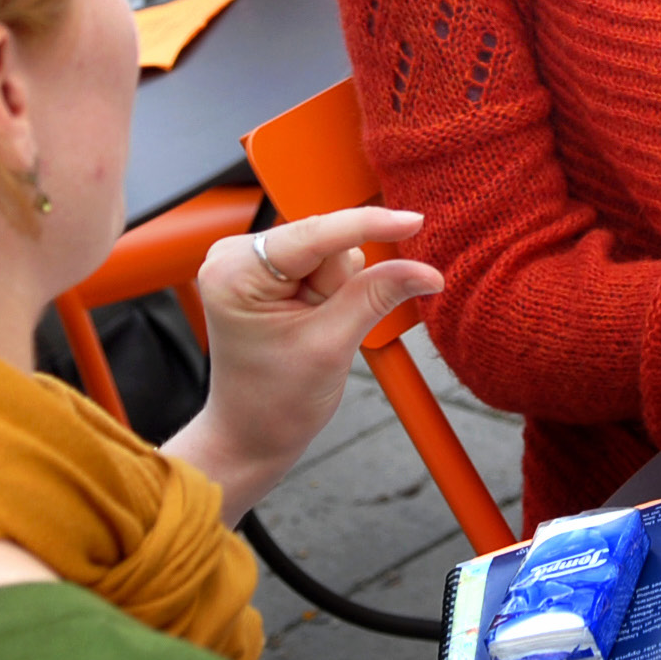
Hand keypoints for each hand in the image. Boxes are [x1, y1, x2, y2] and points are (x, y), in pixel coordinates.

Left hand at [176, 207, 441, 514]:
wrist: (250, 437)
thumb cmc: (272, 403)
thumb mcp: (331, 347)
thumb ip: (377, 296)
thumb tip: (425, 271)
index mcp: (236, 271)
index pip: (315, 232)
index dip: (368, 225)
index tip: (413, 222)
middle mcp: (235, 256)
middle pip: (324, 241)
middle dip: (340, 282)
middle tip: (324, 327)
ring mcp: (249, 262)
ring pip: (328, 251)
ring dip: (336, 290)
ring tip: (314, 330)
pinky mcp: (266, 272)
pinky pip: (321, 263)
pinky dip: (330, 292)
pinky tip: (314, 320)